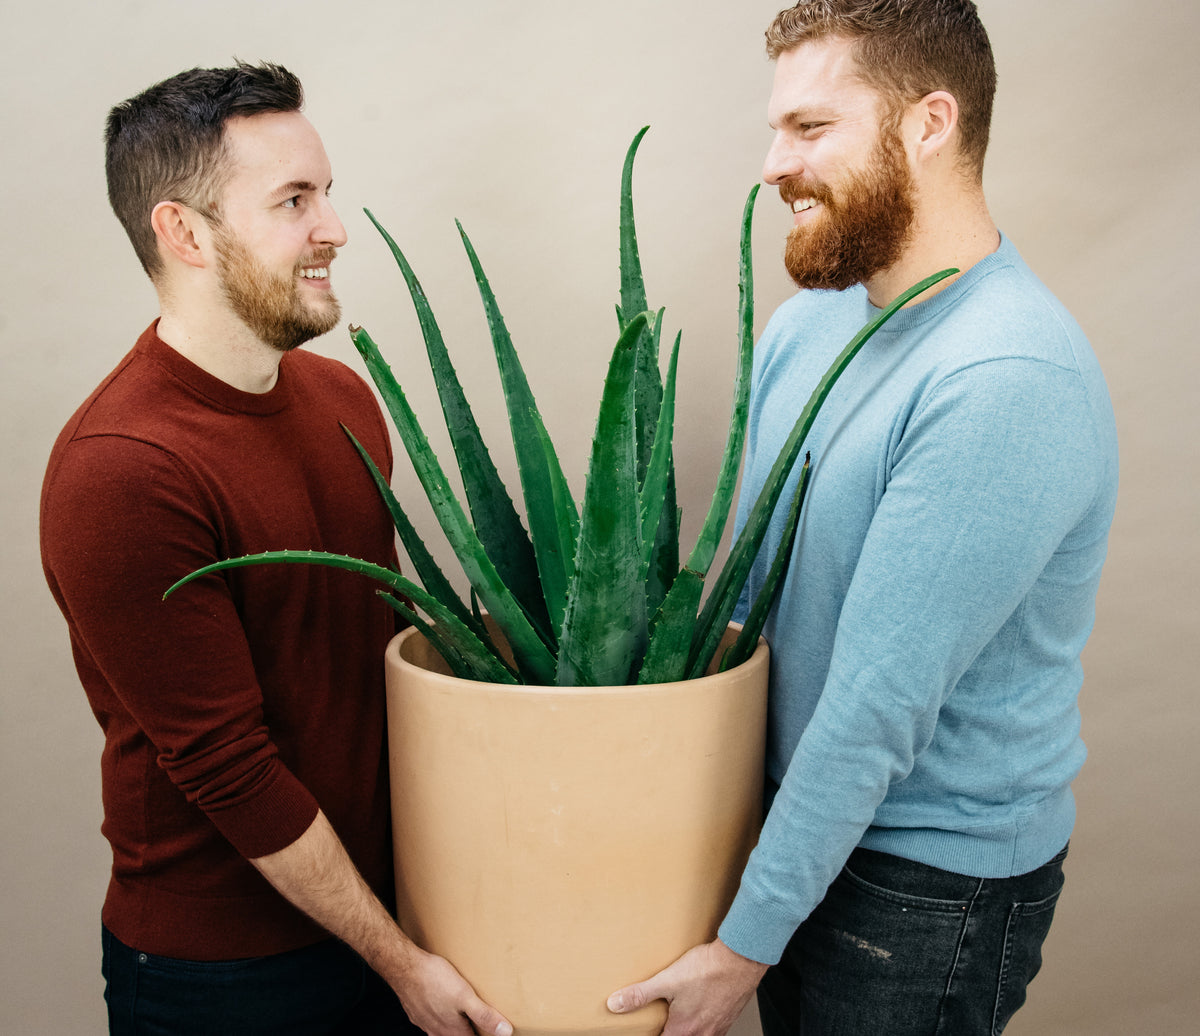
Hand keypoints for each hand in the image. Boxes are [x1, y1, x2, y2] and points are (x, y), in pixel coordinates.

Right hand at [392, 944, 512, 1035]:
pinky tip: (443, 1005)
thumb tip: (505, 1032)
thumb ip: (485, 1015)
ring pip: (443, 1031)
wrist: (404, 967)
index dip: (484, 1035)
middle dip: (469, 1031)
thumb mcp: (465, 996)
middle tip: (478, 1024)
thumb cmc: (433, 980)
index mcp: (453, 1031)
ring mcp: (425, 1022)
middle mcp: (438, 1030)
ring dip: (454, 1026)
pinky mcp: (417, 1011)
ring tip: (463, 1016)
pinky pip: (432, 1020)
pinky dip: (441, 1017)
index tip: (491, 1031)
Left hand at [607, 939, 767, 1035]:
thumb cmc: (709, 969)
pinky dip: (702, 1023)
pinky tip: (699, 1008)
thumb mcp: (667, 980)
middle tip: (662, 1023)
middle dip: (669, 1032)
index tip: (648, 1031)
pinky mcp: (728, 1017)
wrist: (741, 959)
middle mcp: (702, 1034)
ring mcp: (717, 1027)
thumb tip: (616, 1004)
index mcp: (684, 1030)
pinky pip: (712, 1029)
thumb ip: (640, 994)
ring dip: (686, 1029)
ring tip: (680, 1017)